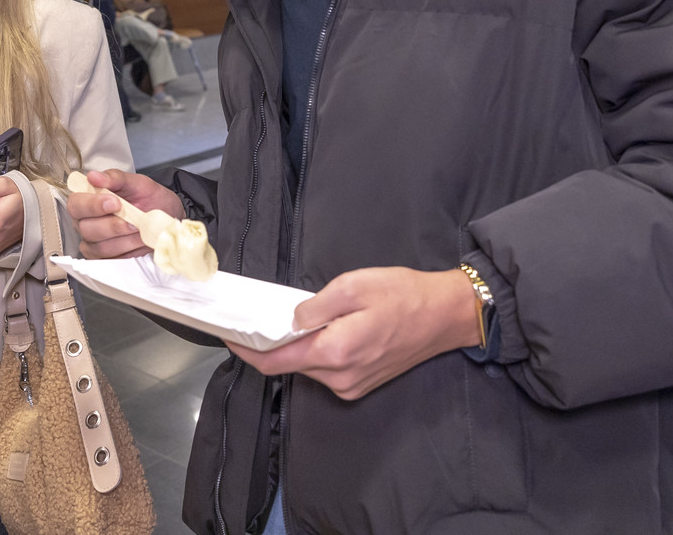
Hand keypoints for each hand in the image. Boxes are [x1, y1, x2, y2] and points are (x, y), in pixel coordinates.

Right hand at [67, 169, 184, 259]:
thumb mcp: (137, 183)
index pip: (76, 204)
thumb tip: (93, 176)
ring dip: (124, 239)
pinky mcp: (106, 260)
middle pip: (86, 229)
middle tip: (133, 221)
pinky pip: (112, 260)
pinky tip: (139, 241)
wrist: (167, 216)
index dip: (92, 205)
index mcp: (88, 201)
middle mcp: (86, 223)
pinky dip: (129, 251)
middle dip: (112, 225)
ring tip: (140, 230)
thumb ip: (115, 178)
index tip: (115, 202)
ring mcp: (94, 244)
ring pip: (100, 247)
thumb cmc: (148, 198)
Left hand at [226, 267, 481, 400]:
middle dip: (269, 344)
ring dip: (295, 346)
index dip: (245, 350)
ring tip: (291, 318)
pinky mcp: (362, 384)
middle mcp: (339, 378)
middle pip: (289, 365)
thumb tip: (289, 318)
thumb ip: (314, 305)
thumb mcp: (354, 286)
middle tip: (256, 317)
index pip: (274, 362)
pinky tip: (319, 329)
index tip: (227, 333)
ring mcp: (351, 386)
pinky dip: (315, 351)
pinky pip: (326, 370)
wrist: (446, 316)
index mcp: (334, 353)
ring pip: (307, 368)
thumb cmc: (403, 295)